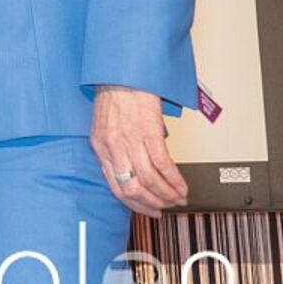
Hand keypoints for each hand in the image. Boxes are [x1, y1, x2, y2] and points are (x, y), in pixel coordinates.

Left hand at [91, 85, 186, 216]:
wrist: (121, 73)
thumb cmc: (113, 96)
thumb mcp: (104, 127)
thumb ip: (113, 149)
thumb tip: (131, 170)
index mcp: (100, 148)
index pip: (115, 187)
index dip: (134, 204)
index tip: (148, 210)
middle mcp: (113, 147)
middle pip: (132, 188)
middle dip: (152, 203)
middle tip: (165, 208)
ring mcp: (130, 141)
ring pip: (150, 180)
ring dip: (167, 194)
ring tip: (178, 198)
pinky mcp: (149, 132)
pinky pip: (163, 165)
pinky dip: (175, 180)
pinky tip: (182, 186)